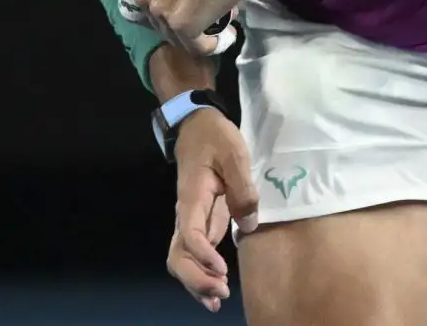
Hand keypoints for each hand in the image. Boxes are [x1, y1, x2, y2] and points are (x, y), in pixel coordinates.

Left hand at [127, 0, 264, 55]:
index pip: (144, 10)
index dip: (166, 13)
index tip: (184, 11)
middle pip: (160, 27)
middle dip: (183, 25)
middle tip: (206, 17)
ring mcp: (161, 13)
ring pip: (178, 39)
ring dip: (199, 35)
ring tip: (221, 22)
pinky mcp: (182, 26)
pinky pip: (197, 48)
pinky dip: (213, 45)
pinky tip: (226, 36)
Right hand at [166, 108, 258, 312]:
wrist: (197, 126)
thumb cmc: (215, 137)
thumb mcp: (234, 153)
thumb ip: (242, 188)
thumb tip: (248, 224)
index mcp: (192, 197)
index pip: (189, 233)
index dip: (203, 255)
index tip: (222, 269)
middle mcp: (186, 214)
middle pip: (178, 255)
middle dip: (197, 278)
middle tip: (221, 291)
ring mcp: (191, 220)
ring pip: (182, 259)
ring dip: (196, 282)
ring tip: (217, 300)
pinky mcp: (199, 222)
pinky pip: (194, 254)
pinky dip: (201, 273)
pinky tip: (215, 287)